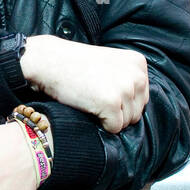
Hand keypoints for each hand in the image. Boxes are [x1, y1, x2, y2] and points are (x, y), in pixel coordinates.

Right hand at [20, 35, 147, 132]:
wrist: (48, 61)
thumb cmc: (75, 65)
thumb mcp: (110, 64)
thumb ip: (128, 79)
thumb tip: (138, 108)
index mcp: (138, 63)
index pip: (141, 97)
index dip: (121, 100)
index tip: (101, 88)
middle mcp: (137, 75)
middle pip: (137, 111)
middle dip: (118, 111)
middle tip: (94, 95)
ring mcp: (125, 89)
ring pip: (127, 122)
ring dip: (109, 118)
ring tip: (90, 98)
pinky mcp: (112, 103)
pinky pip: (114, 128)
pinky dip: (100, 124)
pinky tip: (87, 106)